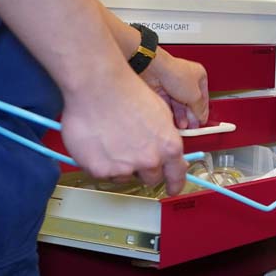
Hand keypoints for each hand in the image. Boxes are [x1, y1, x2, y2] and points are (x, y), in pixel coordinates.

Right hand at [60, 69, 188, 193]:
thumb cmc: (128, 93)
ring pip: (124, 176)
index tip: (172, 188)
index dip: (175, 184)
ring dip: (121, 165)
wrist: (99, 87)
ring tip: (112, 141)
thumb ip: (165, 138)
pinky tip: (98, 144)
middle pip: (150, 178)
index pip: (177, 175)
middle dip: (144, 169)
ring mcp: (125, 167)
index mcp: (169, 146)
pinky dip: (100, 163)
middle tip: (132, 152)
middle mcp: (150, 160)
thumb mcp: (161, 114)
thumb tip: (167, 152)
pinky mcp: (101, 170)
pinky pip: (103, 173)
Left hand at [140, 48, 208, 128]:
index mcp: (198, 76)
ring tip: (182, 126)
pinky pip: (168, 105)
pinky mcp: (160, 90)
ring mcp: (172, 85)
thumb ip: (199, 108)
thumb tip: (201, 116)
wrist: (153, 70)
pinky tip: (173, 121)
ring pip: (178, 104)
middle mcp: (185, 80)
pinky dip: (171, 113)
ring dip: (181, 116)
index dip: (203, 110)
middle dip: (191, 115)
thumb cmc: (175, 73)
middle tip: (192, 127)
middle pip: (190, 102)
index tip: (201, 121)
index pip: (203, 96)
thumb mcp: (194, 95)